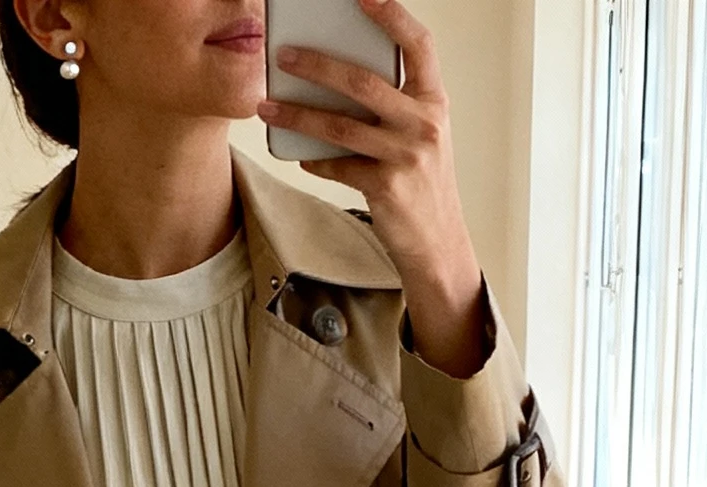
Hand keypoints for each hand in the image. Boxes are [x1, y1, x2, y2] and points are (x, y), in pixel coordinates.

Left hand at [257, 0, 488, 376]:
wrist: (438, 243)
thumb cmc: (422, 182)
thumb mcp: (420, 134)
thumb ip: (393, 104)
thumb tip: (335, 75)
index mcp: (435, 100)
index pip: (419, 44)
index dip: (393, 16)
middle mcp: (424, 124)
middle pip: (363, 81)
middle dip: (317, 64)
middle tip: (283, 55)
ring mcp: (406, 157)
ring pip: (341, 125)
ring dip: (298, 114)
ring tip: (268, 106)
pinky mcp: (386, 188)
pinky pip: (338, 165)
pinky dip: (314, 158)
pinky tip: (299, 152)